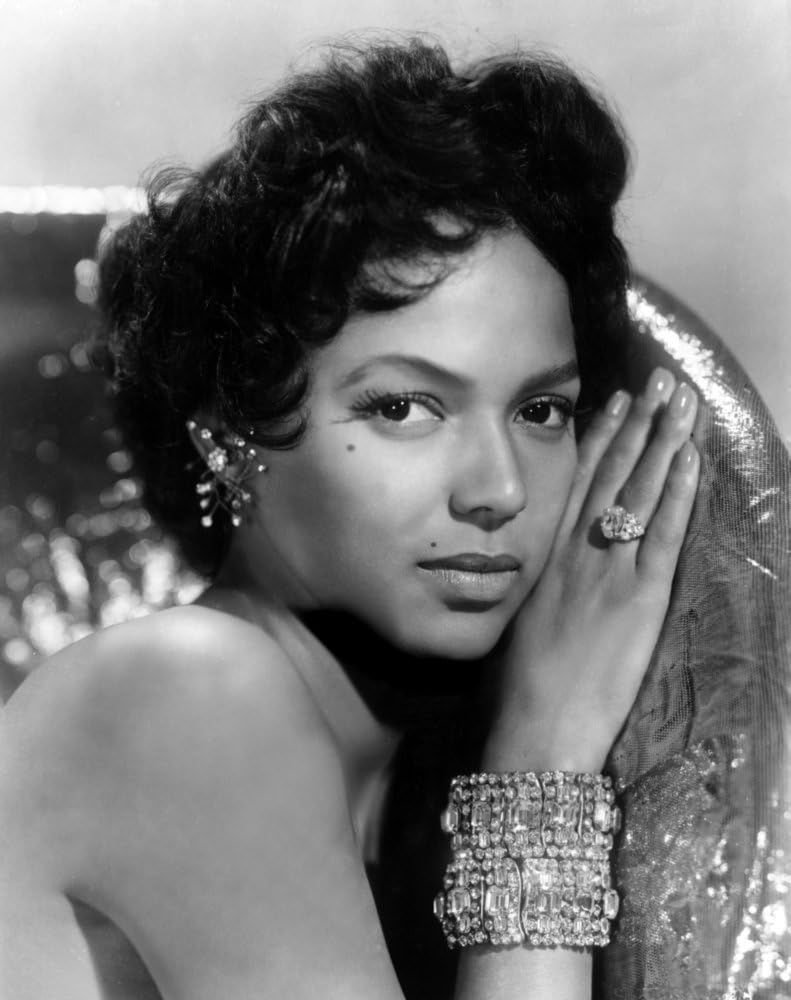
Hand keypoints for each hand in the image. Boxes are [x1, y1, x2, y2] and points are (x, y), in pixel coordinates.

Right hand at [483, 368, 699, 772]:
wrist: (534, 729)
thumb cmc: (520, 690)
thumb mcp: (516, 626)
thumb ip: (534, 590)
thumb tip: (539, 574)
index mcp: (546, 559)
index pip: (576, 484)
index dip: (598, 439)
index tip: (612, 401)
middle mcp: (575, 553)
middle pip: (611, 474)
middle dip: (637, 423)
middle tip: (657, 378)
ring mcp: (607, 571)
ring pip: (638, 492)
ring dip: (662, 441)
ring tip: (681, 399)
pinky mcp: (639, 598)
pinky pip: (661, 533)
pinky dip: (677, 493)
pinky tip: (689, 457)